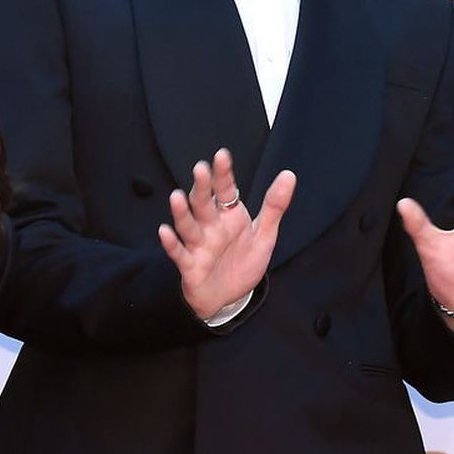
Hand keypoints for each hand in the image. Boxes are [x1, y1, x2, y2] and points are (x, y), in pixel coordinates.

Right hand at [158, 148, 294, 319]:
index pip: (225, 190)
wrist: (230, 298)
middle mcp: (211, 226)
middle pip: (204, 203)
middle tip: (200, 168)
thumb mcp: (264, 234)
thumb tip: (289, 175)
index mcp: (229, 215)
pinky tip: (165, 232)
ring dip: (182, 212)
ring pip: (188, 226)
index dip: (223, 173)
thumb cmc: (243, 261)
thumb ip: (274, 205)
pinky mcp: (191, 266)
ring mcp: (199, 245)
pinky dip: (172, 244)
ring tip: (176, 196)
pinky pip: (180, 254)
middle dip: (202, 187)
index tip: (222, 155)